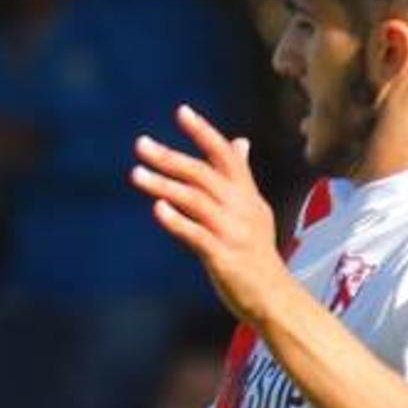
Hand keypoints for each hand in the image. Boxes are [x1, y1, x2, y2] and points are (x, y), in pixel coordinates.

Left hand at [130, 106, 286, 321]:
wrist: (273, 296)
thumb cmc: (255, 252)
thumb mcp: (253, 209)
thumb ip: (241, 177)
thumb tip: (239, 141)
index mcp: (247, 195)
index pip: (226, 155)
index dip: (204, 132)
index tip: (181, 111)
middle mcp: (242, 207)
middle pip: (205, 174)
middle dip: (172, 157)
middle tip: (141, 144)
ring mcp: (233, 231)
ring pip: (197, 200)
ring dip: (165, 185)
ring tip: (135, 174)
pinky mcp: (223, 256)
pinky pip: (198, 234)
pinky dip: (177, 221)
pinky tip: (157, 209)